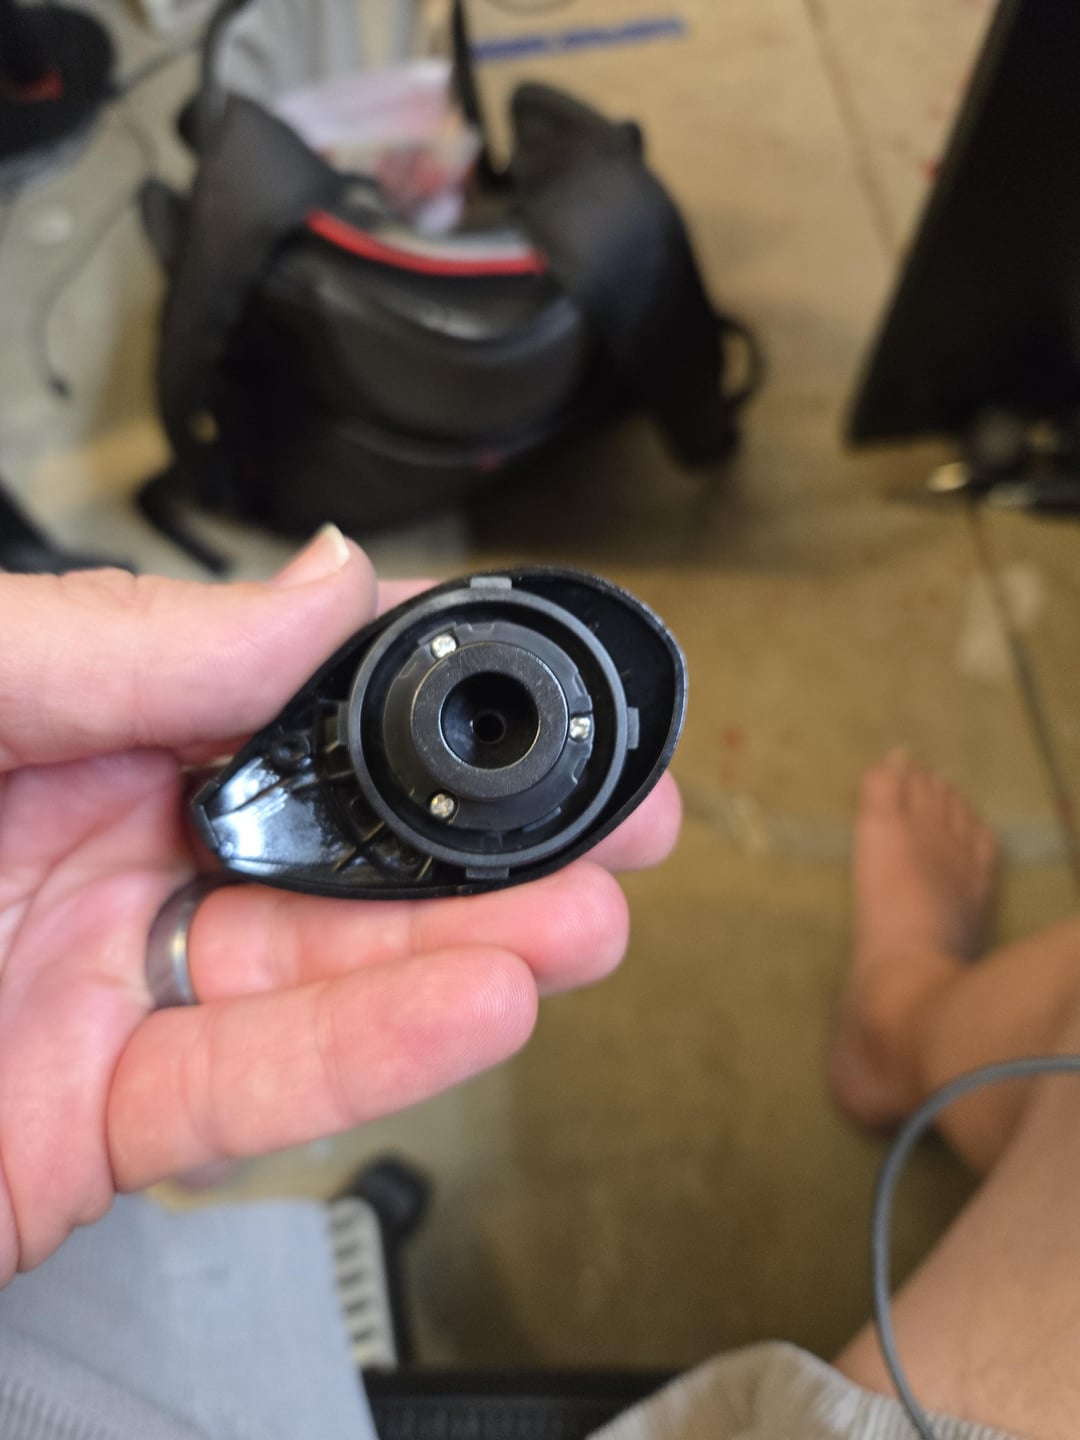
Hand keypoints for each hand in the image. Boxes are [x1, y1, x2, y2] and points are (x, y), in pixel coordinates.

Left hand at [0, 530, 680, 1281]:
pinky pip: (247, 1093)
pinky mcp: (88, 1128)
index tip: (527, 692)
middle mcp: (107, 850)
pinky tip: (479, 1006)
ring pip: (317, 976)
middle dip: (488, 840)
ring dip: (463, 952)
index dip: (418, 696)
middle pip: (335, 846)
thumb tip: (323, 585)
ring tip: (582, 920)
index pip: (287, 701)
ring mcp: (106, 992)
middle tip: (614, 823)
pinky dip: (369, 1056)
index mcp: (74, 727)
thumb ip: (119, 642)